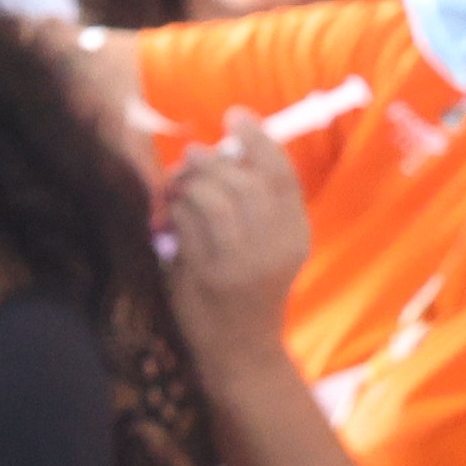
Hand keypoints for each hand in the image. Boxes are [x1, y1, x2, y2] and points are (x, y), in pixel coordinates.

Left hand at [158, 113, 309, 355]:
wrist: (241, 349)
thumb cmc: (249, 288)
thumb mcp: (269, 246)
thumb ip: (256, 203)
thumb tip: (224, 151)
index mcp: (296, 233)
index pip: (282, 173)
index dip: (258, 138)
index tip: (235, 117)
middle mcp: (275, 245)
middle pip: (242, 180)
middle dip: (210, 161)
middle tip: (191, 157)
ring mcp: (241, 262)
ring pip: (211, 198)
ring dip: (186, 183)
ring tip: (176, 186)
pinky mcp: (207, 275)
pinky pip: (185, 224)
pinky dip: (172, 212)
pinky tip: (169, 217)